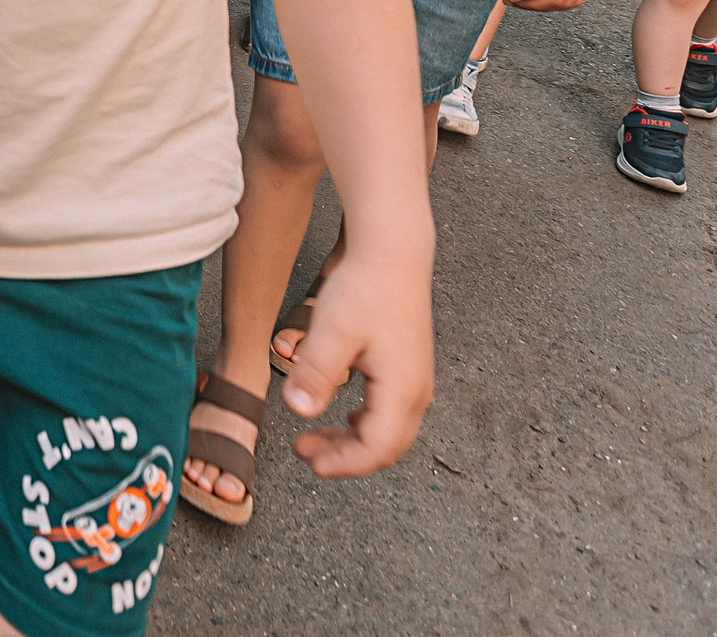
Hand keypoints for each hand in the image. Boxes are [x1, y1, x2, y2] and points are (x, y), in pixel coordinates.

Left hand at [282, 249, 433, 480]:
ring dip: (353, 440)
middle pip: (386, 446)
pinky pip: (390, 411)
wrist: (392, 253)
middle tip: (305, 452)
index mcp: (402, 389)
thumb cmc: (364, 287)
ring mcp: (416, 379)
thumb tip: (299, 410)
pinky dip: (364, 422)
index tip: (311, 463)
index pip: (377, 448)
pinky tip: (344, 414)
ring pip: (388, 430)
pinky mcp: (408, 367)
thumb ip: (315, 372)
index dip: (343, 463)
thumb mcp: (331, 330)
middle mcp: (417, 390)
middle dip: (346, 457)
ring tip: (315, 438)